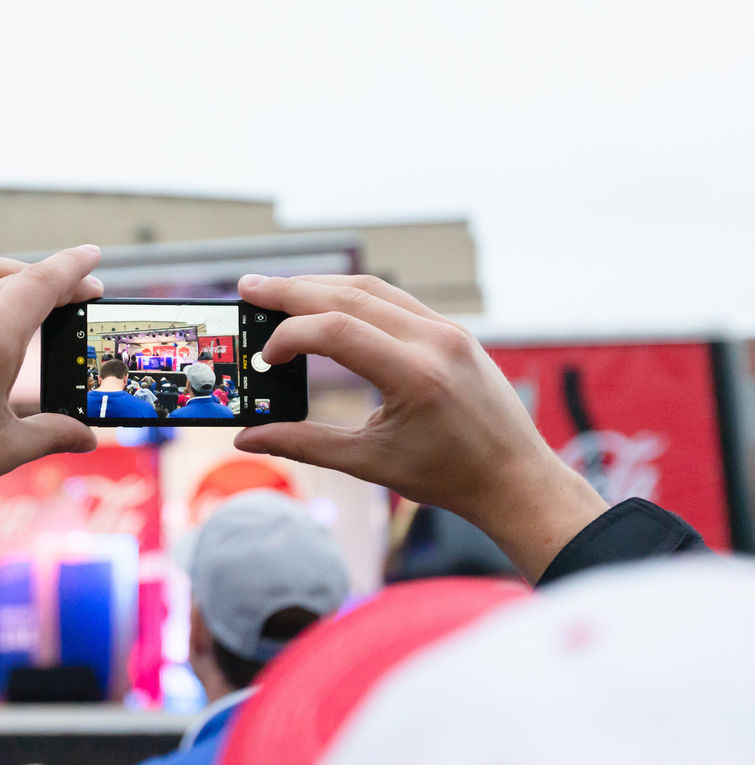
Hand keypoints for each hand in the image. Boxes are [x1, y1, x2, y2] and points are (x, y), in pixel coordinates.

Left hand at [0, 246, 103, 534]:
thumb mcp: (2, 449)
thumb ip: (51, 433)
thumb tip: (86, 437)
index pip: (42, 283)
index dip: (74, 267)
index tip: (94, 256)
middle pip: (13, 274)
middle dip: (49, 277)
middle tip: (75, 291)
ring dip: (10, 274)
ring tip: (30, 295)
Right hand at [233, 274, 607, 582]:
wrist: (516, 478)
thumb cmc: (449, 476)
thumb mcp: (370, 462)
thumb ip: (304, 443)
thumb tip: (249, 437)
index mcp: (415, 374)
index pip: (337, 329)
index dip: (290, 335)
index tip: (265, 358)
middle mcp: (434, 340)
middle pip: (349, 294)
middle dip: (292, 290)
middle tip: (249, 289)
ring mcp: (447, 330)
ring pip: (372, 288)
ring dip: (321, 286)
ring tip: (279, 291)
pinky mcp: (452, 331)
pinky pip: (395, 300)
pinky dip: (354, 296)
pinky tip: (327, 303)